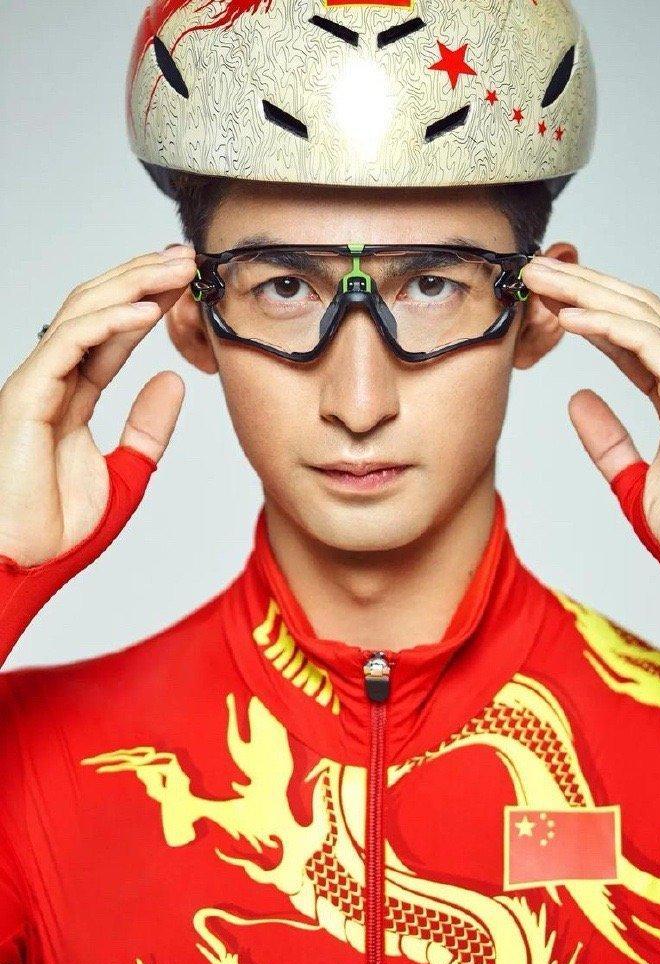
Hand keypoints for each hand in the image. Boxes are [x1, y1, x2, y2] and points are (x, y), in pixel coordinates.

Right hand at [0, 244, 195, 566]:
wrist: (24, 566)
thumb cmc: (58, 531)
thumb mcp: (125, 474)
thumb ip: (148, 429)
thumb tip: (174, 381)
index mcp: (71, 395)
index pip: (112, 333)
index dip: (149, 303)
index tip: (188, 283)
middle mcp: (51, 381)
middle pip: (97, 309)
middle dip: (142, 277)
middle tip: (186, 256)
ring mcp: (35, 385)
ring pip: (82, 313)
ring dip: (132, 285)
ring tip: (176, 268)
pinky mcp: (25, 396)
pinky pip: (70, 344)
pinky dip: (109, 323)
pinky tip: (149, 310)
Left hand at [520, 255, 659, 562]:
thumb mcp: (633, 482)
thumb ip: (609, 442)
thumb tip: (578, 401)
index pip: (631, 337)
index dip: (587, 311)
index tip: (543, 297)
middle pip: (635, 313)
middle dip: (582, 285)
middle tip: (533, 268)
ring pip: (641, 316)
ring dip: (585, 292)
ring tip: (539, 279)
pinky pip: (649, 346)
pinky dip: (607, 326)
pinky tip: (568, 316)